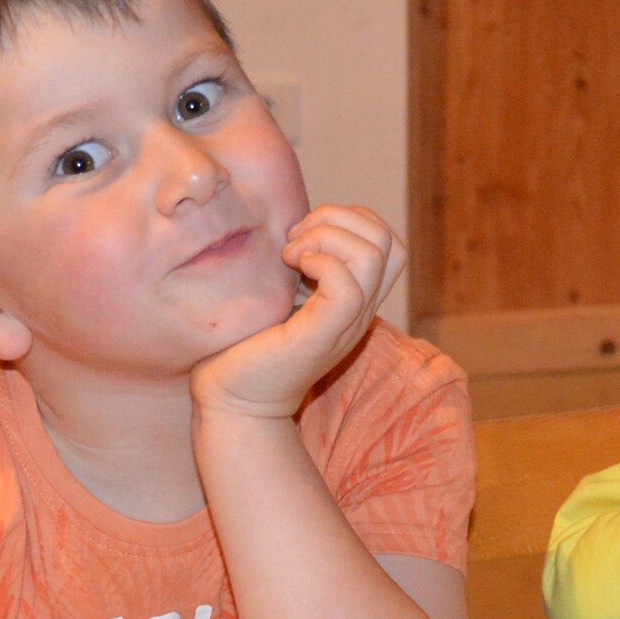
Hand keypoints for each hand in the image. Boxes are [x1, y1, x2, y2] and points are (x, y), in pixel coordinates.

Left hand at [190, 205, 405, 419]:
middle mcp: (360, 311)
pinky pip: (348, 286)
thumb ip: (299, 262)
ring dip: (325, 237)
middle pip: (388, 240)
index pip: (388, 241)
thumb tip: (295, 222)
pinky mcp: (323, 336)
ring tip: (290, 256)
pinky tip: (290, 271)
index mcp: (355, 299)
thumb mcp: (282, 291)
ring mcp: (346, 325)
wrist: (231, 399)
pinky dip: (319, 262)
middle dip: (338, 219)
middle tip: (294, 241)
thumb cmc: (246, 344)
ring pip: (373, 254)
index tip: (303, 235)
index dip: (351, 219)